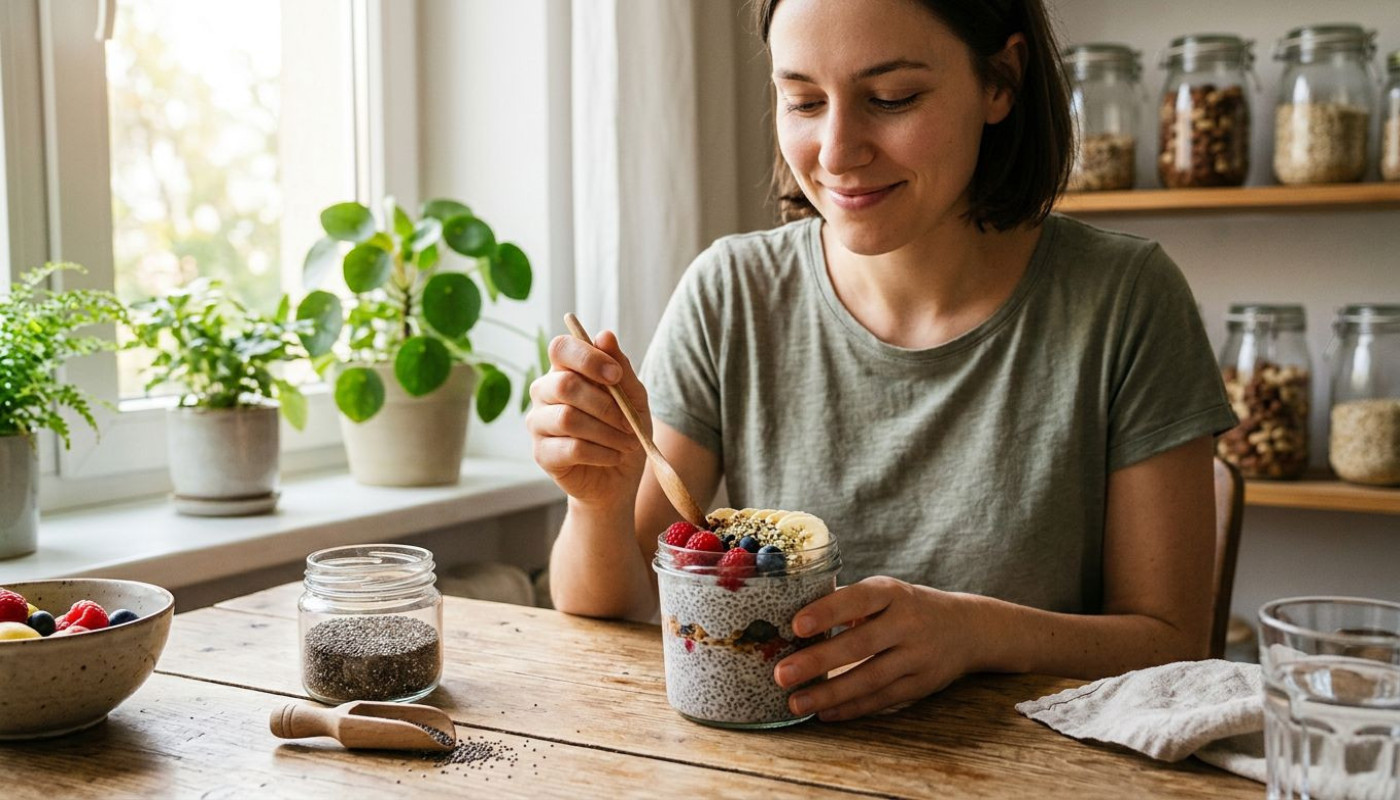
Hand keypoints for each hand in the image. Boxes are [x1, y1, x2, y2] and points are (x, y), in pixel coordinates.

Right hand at [526, 330, 645, 506]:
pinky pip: (571, 448)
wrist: (620, 477)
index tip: (615, 376)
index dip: (587, 358)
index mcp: (565, 370)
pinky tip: (613, 456)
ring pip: (568, 418)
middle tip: (629, 422)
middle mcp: (545, 392)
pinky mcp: (541, 453)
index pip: (561, 348)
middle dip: (605, 404)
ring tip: (627, 443)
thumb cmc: (625, 431)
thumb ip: (621, 368)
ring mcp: (538, 423)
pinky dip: (601, 453)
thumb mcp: (634, 398)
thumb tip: (605, 335)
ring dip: (607, 432)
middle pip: (564, 384)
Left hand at [773, 577, 977, 721]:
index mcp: (892, 593)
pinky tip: (823, 713)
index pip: (858, 600)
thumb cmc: (907, 607)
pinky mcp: (920, 685)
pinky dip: (851, 708)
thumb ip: (846, 602)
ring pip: (870, 679)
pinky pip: (881, 700)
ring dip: (829, 693)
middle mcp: (908, 623)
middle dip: (818, 661)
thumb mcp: (884, 593)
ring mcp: (917, 656)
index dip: (828, 612)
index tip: (796, 625)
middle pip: (861, 645)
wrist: (966, 628)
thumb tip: (788, 613)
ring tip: (795, 702)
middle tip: (781, 674)